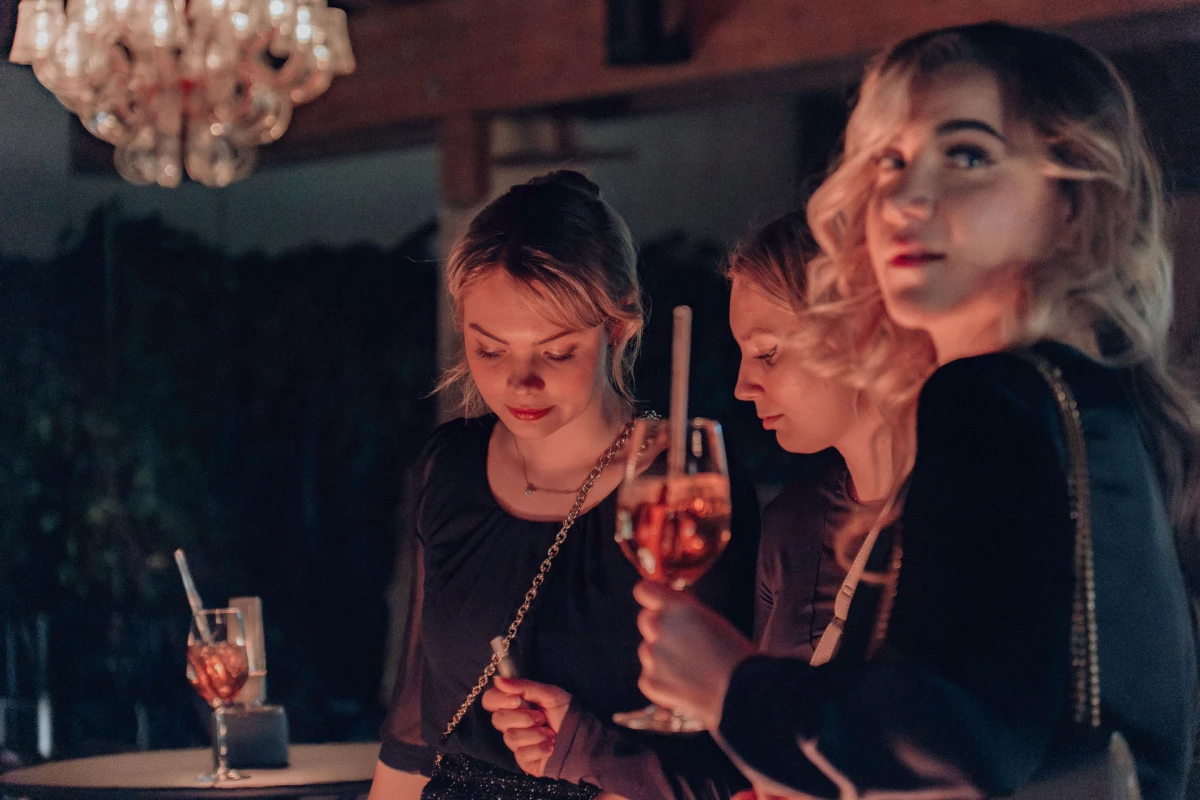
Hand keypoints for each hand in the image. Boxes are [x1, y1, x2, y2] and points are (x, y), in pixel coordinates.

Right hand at [481, 676, 571, 776]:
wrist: (582, 739)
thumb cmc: (567, 714)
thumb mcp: (549, 694)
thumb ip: (524, 686)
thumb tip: (498, 679)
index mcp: (515, 705)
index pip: (490, 700)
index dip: (499, 699)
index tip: (517, 700)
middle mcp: (512, 723)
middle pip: (497, 719)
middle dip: (523, 718)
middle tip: (541, 717)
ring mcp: (517, 743)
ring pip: (510, 737)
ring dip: (535, 734)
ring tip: (550, 732)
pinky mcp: (523, 760)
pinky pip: (521, 753)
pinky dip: (540, 748)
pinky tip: (550, 746)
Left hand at [634, 580, 755, 730]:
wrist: (742, 694)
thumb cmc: (735, 656)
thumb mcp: (712, 620)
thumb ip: (684, 612)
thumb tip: (669, 609)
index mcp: (678, 608)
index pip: (644, 590)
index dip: (651, 598)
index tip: (658, 605)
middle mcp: (660, 628)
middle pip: (645, 620)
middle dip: (659, 628)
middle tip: (683, 644)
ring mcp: (652, 656)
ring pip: (648, 650)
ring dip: (661, 657)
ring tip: (690, 670)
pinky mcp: (649, 682)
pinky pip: (648, 676)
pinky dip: (662, 681)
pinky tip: (685, 686)